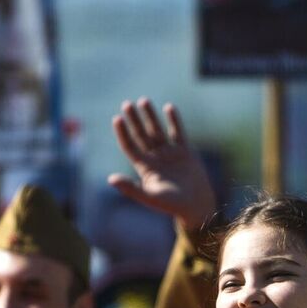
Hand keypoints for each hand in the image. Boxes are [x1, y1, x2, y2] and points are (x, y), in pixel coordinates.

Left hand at [107, 98, 215, 230]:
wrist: (196, 206)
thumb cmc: (172, 205)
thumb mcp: (149, 197)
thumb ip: (130, 188)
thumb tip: (110, 179)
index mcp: (145, 167)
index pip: (130, 146)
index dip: (122, 133)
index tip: (117, 119)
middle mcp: (155, 158)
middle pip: (141, 135)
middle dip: (134, 120)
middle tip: (126, 104)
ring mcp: (170, 153)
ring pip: (157, 130)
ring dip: (150, 116)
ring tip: (143, 100)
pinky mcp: (185, 151)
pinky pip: (178, 132)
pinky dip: (174, 120)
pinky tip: (168, 107)